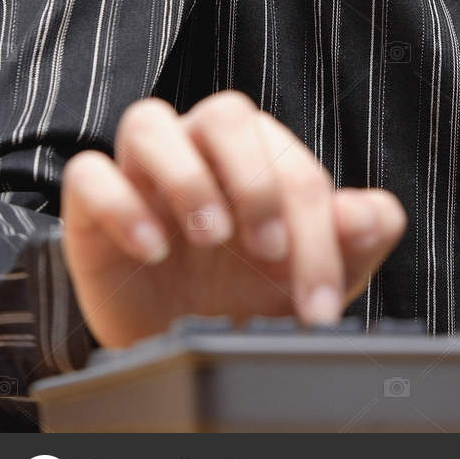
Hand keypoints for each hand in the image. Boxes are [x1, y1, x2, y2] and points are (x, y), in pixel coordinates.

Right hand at [61, 90, 406, 349]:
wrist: (180, 344)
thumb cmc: (249, 297)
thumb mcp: (311, 277)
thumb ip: (358, 237)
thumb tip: (370, 213)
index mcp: (258, 156)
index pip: (292, 164)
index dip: (316, 231)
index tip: (319, 300)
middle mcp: (199, 150)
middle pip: (225, 114)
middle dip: (255, 182)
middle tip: (267, 250)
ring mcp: (142, 175)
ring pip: (149, 121)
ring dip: (186, 177)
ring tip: (209, 238)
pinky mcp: (92, 208)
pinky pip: (89, 173)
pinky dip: (121, 204)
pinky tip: (153, 250)